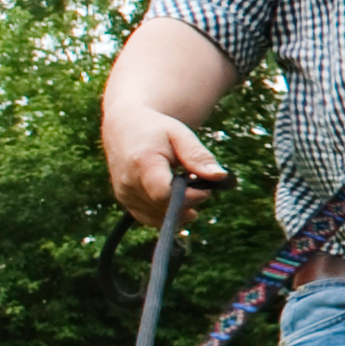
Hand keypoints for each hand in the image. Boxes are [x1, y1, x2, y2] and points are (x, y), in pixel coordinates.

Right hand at [105, 113, 226, 223]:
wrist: (123, 127)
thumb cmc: (155, 129)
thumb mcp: (180, 135)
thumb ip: (198, 156)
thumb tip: (220, 176)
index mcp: (143, 163)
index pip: (165, 195)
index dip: (189, 196)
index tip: (204, 186)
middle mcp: (129, 182)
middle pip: (165, 208)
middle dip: (188, 201)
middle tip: (196, 183)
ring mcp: (124, 194)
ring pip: (159, 217)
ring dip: (178, 208)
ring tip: (184, 187)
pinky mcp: (125, 201)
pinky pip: (149, 218)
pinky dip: (166, 212)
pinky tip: (177, 199)